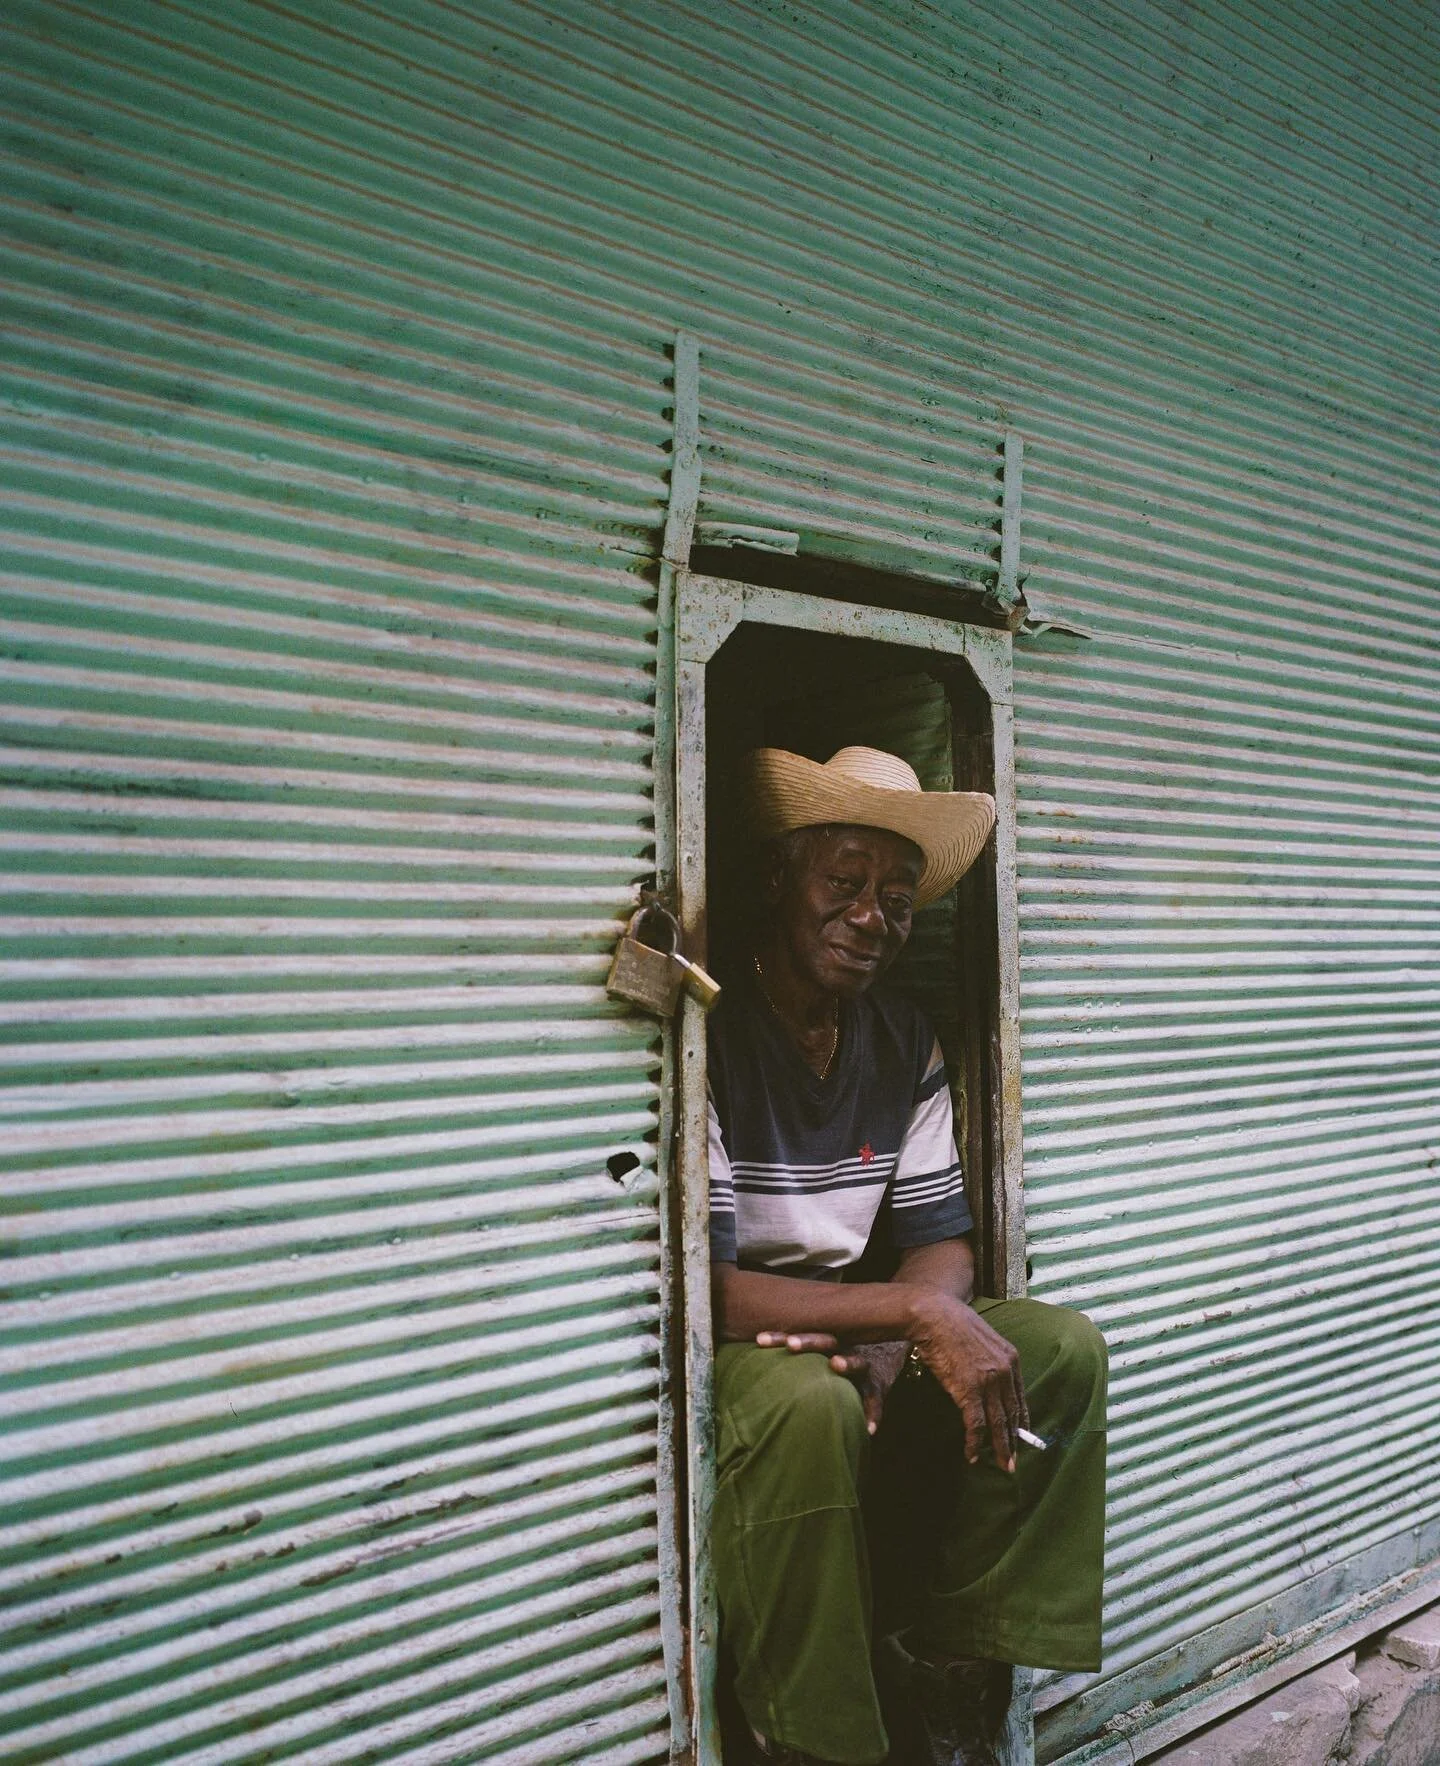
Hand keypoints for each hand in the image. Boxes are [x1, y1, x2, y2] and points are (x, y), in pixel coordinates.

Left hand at [753, 1332, 907, 1436]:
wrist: (878, 1356)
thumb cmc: (832, 1360)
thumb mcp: (814, 1355)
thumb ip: (786, 1361)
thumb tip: (744, 1367)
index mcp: (821, 1343)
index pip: (797, 1337)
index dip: (778, 1337)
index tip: (759, 1340)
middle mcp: (841, 1349)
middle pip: (825, 1340)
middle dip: (808, 1342)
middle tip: (791, 1345)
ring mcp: (862, 1367)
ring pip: (856, 1362)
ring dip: (847, 1362)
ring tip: (836, 1365)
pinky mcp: (877, 1387)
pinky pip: (876, 1401)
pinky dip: (873, 1414)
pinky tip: (868, 1429)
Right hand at [908, 1294, 1028, 1471]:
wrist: (934, 1315)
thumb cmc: (952, 1324)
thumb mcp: (982, 1338)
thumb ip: (990, 1359)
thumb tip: (988, 1378)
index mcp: (1011, 1358)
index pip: (1019, 1398)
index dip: (1020, 1420)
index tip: (1021, 1436)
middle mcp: (1004, 1372)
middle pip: (1012, 1414)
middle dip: (1013, 1441)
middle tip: (1013, 1461)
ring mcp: (988, 1382)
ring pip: (998, 1424)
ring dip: (1000, 1448)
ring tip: (1002, 1466)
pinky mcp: (970, 1390)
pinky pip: (976, 1425)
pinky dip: (974, 1443)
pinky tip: (972, 1455)